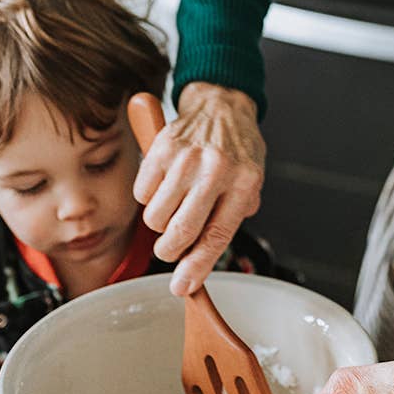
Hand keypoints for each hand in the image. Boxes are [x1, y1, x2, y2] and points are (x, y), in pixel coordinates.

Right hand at [133, 82, 264, 295]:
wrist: (221, 105)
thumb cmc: (237, 150)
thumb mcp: (252, 181)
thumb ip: (233, 216)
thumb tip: (199, 260)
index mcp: (244, 182)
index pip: (217, 235)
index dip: (197, 268)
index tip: (183, 288)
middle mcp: (215, 169)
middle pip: (181, 231)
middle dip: (171, 252)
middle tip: (172, 249)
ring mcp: (186, 158)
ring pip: (155, 217)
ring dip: (160, 224)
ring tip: (175, 208)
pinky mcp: (161, 148)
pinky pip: (141, 194)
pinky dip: (149, 199)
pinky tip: (165, 187)